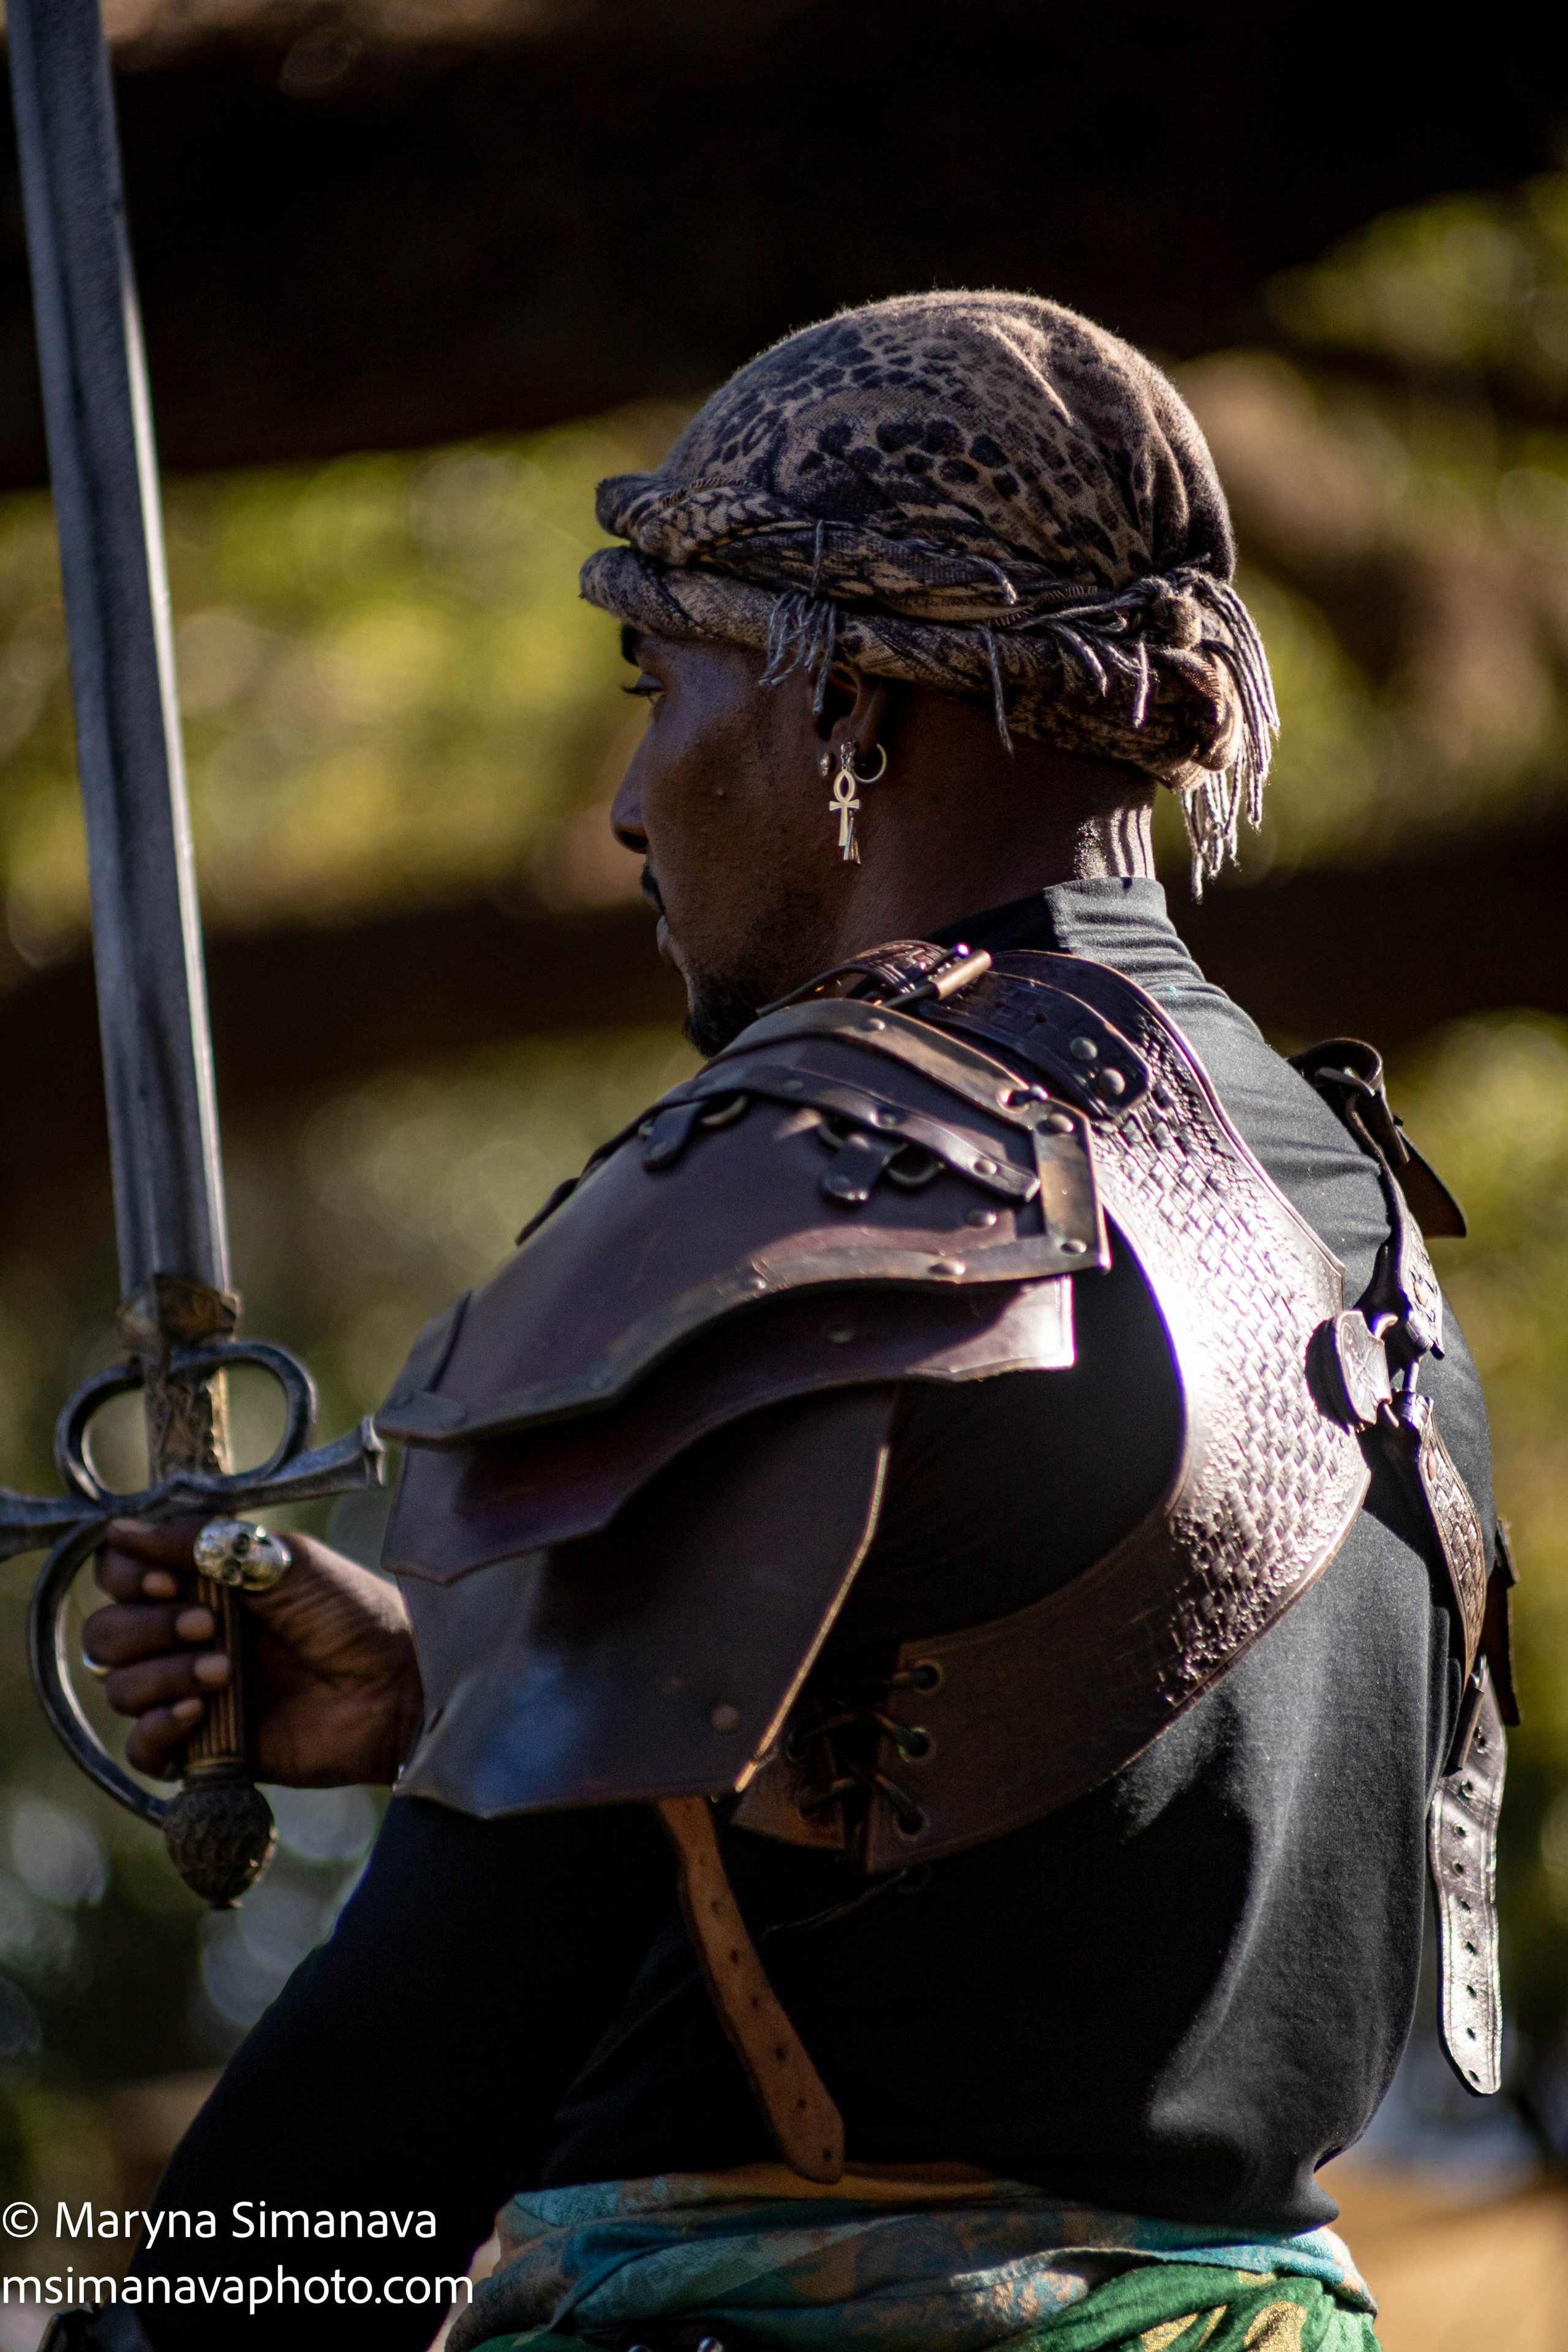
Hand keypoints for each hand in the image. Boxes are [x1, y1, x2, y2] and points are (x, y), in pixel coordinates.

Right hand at [84, 1518, 423, 1787]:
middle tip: (212, 1626)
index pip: (120, 1576)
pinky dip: (155, 1729)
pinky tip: (199, 1712)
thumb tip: (118, 1529)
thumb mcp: (279, 1560)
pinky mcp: (207, 1745)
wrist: (397, 1684)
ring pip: (119, 1688)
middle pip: (106, 1634)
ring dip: (162, 1675)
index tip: (168, 1579)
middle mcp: (189, 1634)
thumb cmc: (352, 1611)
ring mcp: (195, 1690)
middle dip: (146, 1627)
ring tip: (227, 1672)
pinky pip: (141, 1748)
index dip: (127, 1577)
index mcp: (204, 1582)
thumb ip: (200, 1543)